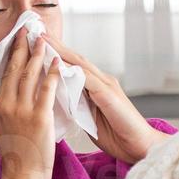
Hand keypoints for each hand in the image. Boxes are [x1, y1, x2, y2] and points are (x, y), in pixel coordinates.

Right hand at [0, 26, 60, 178]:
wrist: (23, 178)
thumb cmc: (20, 159)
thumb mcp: (8, 131)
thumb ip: (12, 113)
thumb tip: (16, 100)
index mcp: (0, 109)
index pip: (6, 75)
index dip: (12, 55)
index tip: (18, 40)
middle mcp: (8, 107)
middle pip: (14, 70)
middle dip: (22, 47)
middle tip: (27, 29)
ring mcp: (22, 112)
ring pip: (29, 75)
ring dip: (37, 55)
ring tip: (43, 39)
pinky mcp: (39, 118)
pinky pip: (47, 90)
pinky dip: (52, 74)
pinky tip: (58, 62)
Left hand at [38, 30, 166, 162]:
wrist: (141, 146)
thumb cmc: (118, 135)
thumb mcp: (90, 119)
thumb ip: (77, 106)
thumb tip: (59, 101)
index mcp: (97, 87)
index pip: (73, 66)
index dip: (56, 55)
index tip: (38, 46)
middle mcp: (102, 81)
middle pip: (75, 59)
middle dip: (56, 45)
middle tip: (37, 33)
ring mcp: (107, 85)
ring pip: (80, 64)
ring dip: (60, 51)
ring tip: (43, 40)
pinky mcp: (109, 94)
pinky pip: (87, 78)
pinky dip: (72, 70)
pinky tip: (57, 63)